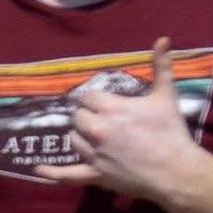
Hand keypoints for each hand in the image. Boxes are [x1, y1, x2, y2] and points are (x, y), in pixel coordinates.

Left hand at [39, 38, 208, 204]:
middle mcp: (97, 130)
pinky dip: (52, 173)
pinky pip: (67, 174)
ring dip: (80, 136)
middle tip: (101, 119)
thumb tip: (163, 39)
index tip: (105, 103)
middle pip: (78, 117)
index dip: (96, 100)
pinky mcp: (94, 174)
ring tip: (93, 136)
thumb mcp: (166, 95)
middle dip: (87, 116)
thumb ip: (161, 65)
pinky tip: (38, 170)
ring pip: (73, 139)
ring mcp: (93, 153)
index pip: (88, 97)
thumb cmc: (170, 130)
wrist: (175, 169)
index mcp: (111, 108)